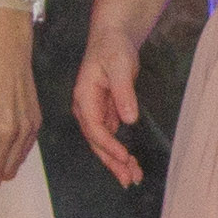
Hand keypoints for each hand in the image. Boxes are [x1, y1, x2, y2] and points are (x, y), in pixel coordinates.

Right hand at [71, 29, 151, 189]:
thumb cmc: (113, 48)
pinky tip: (130, 163)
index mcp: (84, 97)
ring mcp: (94, 112)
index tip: (124, 158)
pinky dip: (119, 151)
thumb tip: (129, 118)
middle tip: (129, 180)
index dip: (108, 145)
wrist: (113, 38)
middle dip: (112, 162)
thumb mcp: (120, 66)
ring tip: (133, 178)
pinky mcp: (104, 113)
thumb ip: (123, 92)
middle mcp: (85, 108)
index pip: (94, 128)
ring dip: (116, 161)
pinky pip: (111, 137)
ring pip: (103, 143)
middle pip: (96, 141)